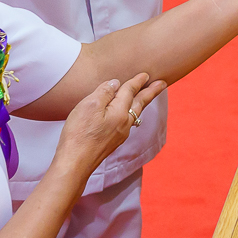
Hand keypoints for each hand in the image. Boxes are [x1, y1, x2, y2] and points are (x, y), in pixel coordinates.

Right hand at [51, 73, 168, 175]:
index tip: (146, 74)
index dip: (137, 81)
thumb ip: (104, 92)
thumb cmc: (80, 134)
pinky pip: (127, 122)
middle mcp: (124, 124)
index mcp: (120, 112)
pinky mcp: (112, 142)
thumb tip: (115, 84)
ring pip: (134, 114)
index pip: (130, 91)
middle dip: (150, 92)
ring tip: (146, 97)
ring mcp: (119, 135)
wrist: (75, 163)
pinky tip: (127, 115)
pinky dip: (131, 113)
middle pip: (140, 103)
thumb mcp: (89, 105)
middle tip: (162, 84)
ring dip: (142, 103)